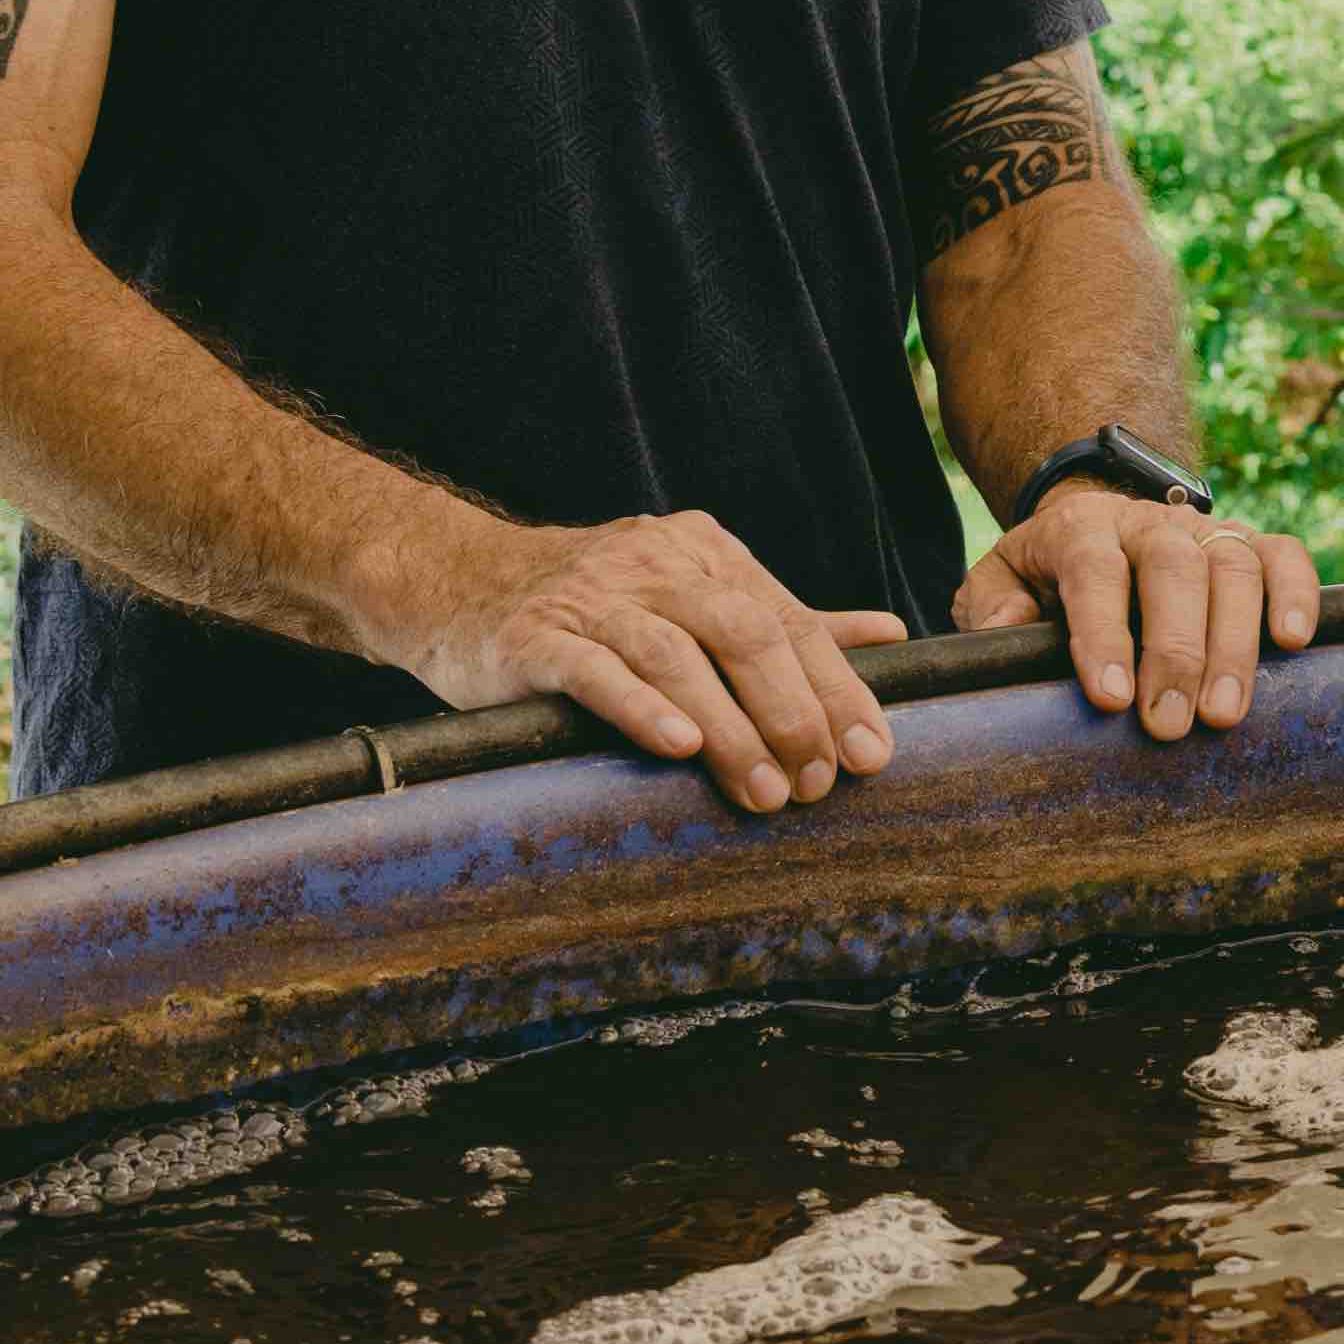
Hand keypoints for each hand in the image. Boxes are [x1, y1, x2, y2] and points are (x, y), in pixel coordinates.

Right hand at [385, 509, 902, 813]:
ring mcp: (592, 597)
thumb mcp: (691, 596)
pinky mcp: (534, 636)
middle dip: (791, 712)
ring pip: (677, 655)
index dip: (837, 689)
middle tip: (816, 784)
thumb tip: (890, 638)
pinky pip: (595, 669)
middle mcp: (655, 563)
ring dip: (730, 728)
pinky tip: (678, 747)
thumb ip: (785, 620)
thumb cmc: (593, 604)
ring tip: (766, 791)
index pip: (788, 621)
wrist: (454, 582)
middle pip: (743, 631)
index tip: (871, 755)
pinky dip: (642, 706)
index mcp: (705, 553)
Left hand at [958, 480, 1323, 739]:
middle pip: (1173, 568)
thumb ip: (990, 608)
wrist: (1098, 526)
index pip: (1094, 571)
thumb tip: (1002, 637)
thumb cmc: (1047, 576)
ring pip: (1232, 566)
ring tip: (1224, 714)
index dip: (1104, 634)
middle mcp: (1147, 523)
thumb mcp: (999, 582)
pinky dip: (1296, 593)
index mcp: (1080, 530)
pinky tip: (1295, 642)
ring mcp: (1203, 530)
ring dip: (1233, 643)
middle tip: (1169, 725)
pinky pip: (1283, 556)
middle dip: (1175, 651)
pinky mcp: (1249, 544)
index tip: (1111, 699)